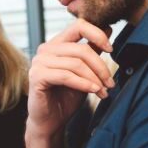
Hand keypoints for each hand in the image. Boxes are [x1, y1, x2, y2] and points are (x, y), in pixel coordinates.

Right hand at [27, 19, 113, 137]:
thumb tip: (108, 28)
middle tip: (110, 83)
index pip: (79, 26)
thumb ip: (92, 51)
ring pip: (76, 63)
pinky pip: (66, 76)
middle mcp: (46, 49)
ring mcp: (39, 62)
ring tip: (104, 91)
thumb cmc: (66, 97)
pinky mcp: (37, 76)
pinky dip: (83, 84)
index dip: (97, 35)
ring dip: (94, 78)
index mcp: (57, 44)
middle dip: (100, 67)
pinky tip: (93, 91)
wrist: (51, 121)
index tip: (111, 50)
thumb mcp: (85, 72)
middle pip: (81, 49)